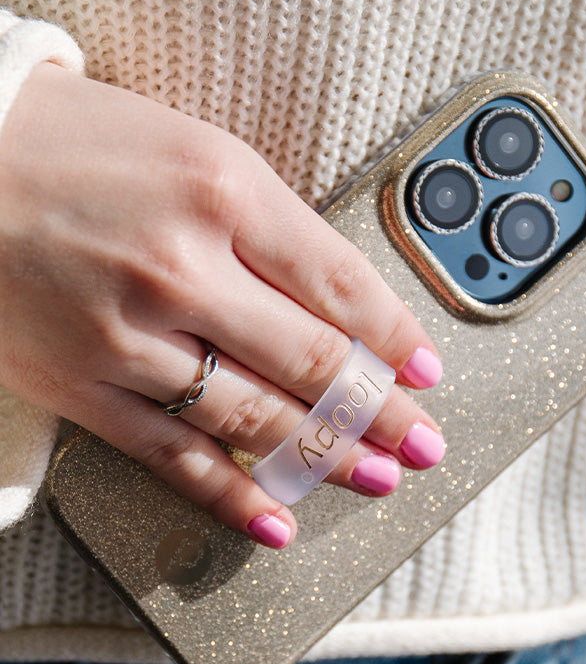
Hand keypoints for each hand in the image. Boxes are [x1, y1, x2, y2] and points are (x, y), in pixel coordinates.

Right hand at [0, 63, 444, 547]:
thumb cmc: (79, 143)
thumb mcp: (192, 150)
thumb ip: (267, 225)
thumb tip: (336, 302)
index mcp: (223, 192)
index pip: (342, 285)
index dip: (397, 339)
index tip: (428, 372)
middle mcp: (182, 269)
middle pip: (313, 361)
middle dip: (383, 412)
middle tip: (425, 444)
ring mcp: (129, 336)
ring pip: (254, 418)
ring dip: (330, 457)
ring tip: (380, 477)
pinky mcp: (83, 386)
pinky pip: (172, 456)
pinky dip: (230, 495)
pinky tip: (277, 521)